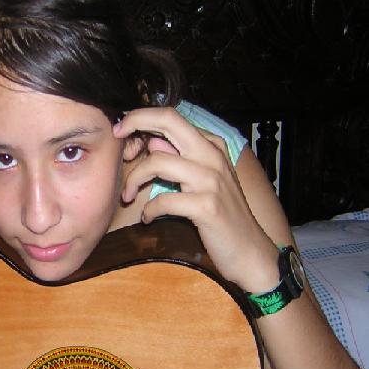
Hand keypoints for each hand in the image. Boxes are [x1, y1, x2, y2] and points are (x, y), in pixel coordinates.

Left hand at [113, 107, 278, 290]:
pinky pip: (163, 200)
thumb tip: (151, 142)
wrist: (251, 251)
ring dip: (134, 179)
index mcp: (212, 145)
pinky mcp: (207, 206)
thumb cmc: (223, 215)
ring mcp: (211, 180)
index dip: (142, 117)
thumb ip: (180, 158)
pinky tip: (148, 218)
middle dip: (135, 122)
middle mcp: (213, 156)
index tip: (121, 128)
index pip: (173, 117)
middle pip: (168, 122)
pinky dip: (148, 210)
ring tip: (128, 196)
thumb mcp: (204, 179)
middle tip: (117, 138)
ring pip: (157, 162)